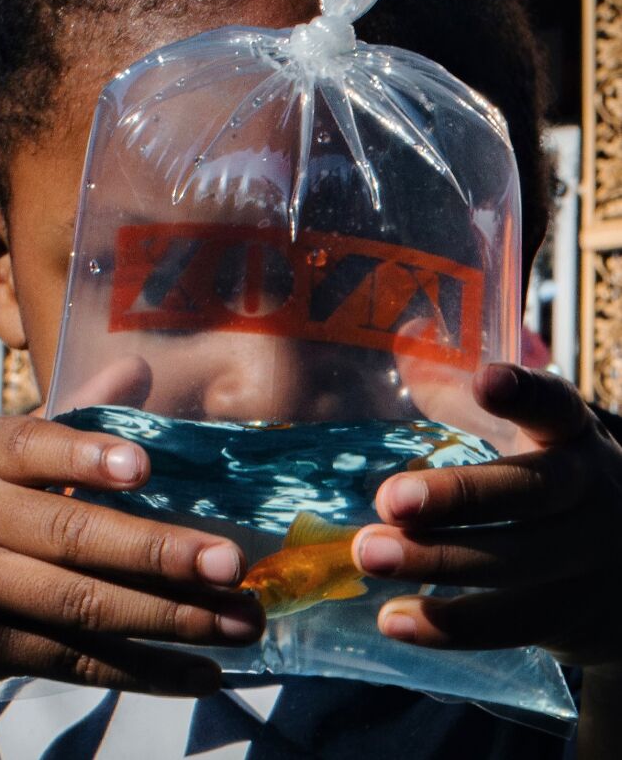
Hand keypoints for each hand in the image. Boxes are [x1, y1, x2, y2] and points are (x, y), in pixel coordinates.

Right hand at [0, 364, 263, 698]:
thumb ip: (72, 415)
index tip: (144, 468)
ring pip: (82, 606)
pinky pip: (75, 662)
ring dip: (171, 617)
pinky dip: (143, 671)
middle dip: (157, 553)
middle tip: (229, 562)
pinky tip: (201, 670)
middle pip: (71, 537)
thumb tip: (137, 368)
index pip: (31, 448)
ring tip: (242, 619)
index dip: (87, 458)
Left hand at [352, 364, 621, 668]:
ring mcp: (589, 560)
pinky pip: (509, 625)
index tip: (485, 382)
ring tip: (369, 554)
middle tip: (387, 500)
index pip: (556, 406)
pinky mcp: (573, 616)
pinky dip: (448, 624)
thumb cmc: (549, 484)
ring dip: (437, 562)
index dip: (525, 394)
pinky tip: (392, 617)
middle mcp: (592, 492)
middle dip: (459, 496)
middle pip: (530, 492)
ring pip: (516, 563)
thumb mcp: (525, 435)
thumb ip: (461, 393)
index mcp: (573, 435)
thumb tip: (399, 335)